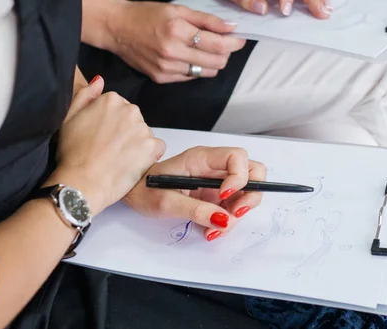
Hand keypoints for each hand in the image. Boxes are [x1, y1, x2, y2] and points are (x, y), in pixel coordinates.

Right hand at [49, 76, 165, 215]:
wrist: (82, 183)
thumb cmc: (72, 154)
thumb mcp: (68, 117)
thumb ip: (85, 95)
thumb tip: (99, 80)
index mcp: (110, 99)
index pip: (117, 107)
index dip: (109, 124)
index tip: (100, 137)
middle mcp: (130, 109)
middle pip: (132, 119)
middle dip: (124, 132)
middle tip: (109, 150)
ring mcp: (142, 128)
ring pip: (143, 133)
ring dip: (136, 144)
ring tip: (118, 160)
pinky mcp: (152, 147)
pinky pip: (156, 148)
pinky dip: (148, 156)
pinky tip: (131, 165)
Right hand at [107, 1, 245, 83]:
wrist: (118, 28)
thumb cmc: (147, 15)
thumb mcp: (178, 10)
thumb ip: (207, 20)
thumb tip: (231, 27)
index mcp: (178, 32)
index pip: (218, 44)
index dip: (234, 43)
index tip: (239, 39)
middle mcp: (172, 53)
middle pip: (216, 62)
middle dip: (226, 53)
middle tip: (224, 43)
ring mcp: (166, 68)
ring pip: (205, 72)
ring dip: (212, 62)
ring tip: (205, 49)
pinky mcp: (161, 78)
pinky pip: (189, 76)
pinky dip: (195, 67)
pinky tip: (188, 56)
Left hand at [123, 146, 265, 240]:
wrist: (134, 193)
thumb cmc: (145, 189)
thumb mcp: (167, 202)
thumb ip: (196, 210)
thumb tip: (224, 220)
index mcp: (201, 158)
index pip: (237, 157)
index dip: (240, 177)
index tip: (225, 196)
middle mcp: (213, 167)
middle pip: (252, 171)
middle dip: (250, 195)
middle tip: (235, 213)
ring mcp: (216, 181)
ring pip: (247, 191)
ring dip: (238, 212)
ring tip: (216, 228)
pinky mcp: (214, 195)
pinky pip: (233, 206)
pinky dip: (228, 220)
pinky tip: (211, 229)